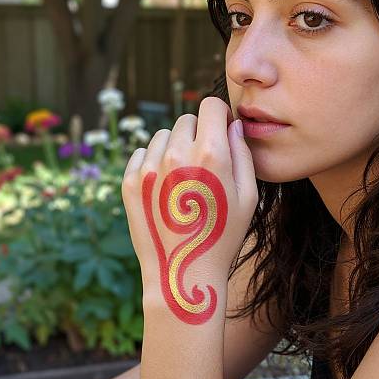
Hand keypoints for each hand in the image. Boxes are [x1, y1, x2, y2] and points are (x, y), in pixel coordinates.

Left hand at [121, 97, 257, 324]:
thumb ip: (243, 153)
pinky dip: (154, 161)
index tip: (221, 128)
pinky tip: (165, 187)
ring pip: (163, 135)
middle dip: (198, 131)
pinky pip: (142, 153)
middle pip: (186, 119)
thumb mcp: (248, 197)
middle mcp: (177, 154)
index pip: (210, 105)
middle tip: (203, 161)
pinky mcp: (130, 181)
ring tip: (183, 177)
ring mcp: (150, 168)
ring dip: (175, 146)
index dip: (219, 114)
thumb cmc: (223, 236)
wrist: (182, 273)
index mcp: (211, 154)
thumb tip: (233, 124)